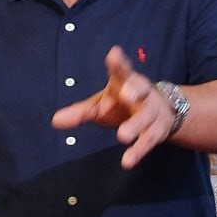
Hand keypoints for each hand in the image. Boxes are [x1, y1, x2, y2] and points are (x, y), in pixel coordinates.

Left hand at [51, 45, 176, 169]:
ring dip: (135, 125)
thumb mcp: (101, 105)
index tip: (114, 54)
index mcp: (126, 82)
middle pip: (140, 90)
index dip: (118, 63)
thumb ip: (79, 112)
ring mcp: (152, 112)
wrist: (162, 114)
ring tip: (122, 136)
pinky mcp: (158, 131)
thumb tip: (54, 121)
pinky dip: (138, 151)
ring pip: (145, 118)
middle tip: (126, 94)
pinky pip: (148, 141)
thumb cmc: (123, 105)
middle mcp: (142, 94)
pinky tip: (127, 161)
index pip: (122, 70)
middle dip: (134, 90)